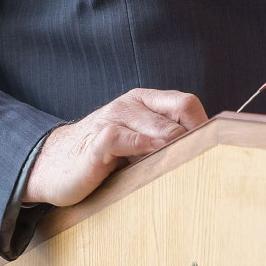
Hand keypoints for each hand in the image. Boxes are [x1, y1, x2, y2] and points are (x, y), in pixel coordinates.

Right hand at [23, 88, 207, 205]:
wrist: (53, 164)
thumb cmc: (102, 156)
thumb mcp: (137, 143)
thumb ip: (163, 140)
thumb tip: (205, 150)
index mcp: (145, 101)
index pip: (187, 104)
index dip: (203, 126)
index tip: (212, 150)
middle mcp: (132, 104)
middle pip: (179, 114)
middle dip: (195, 139)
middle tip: (203, 161)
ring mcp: (114, 118)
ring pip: (158, 126)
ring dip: (174, 147)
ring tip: (184, 165)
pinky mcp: (97, 140)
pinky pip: (123, 137)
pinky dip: (141, 146)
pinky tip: (151, 158)